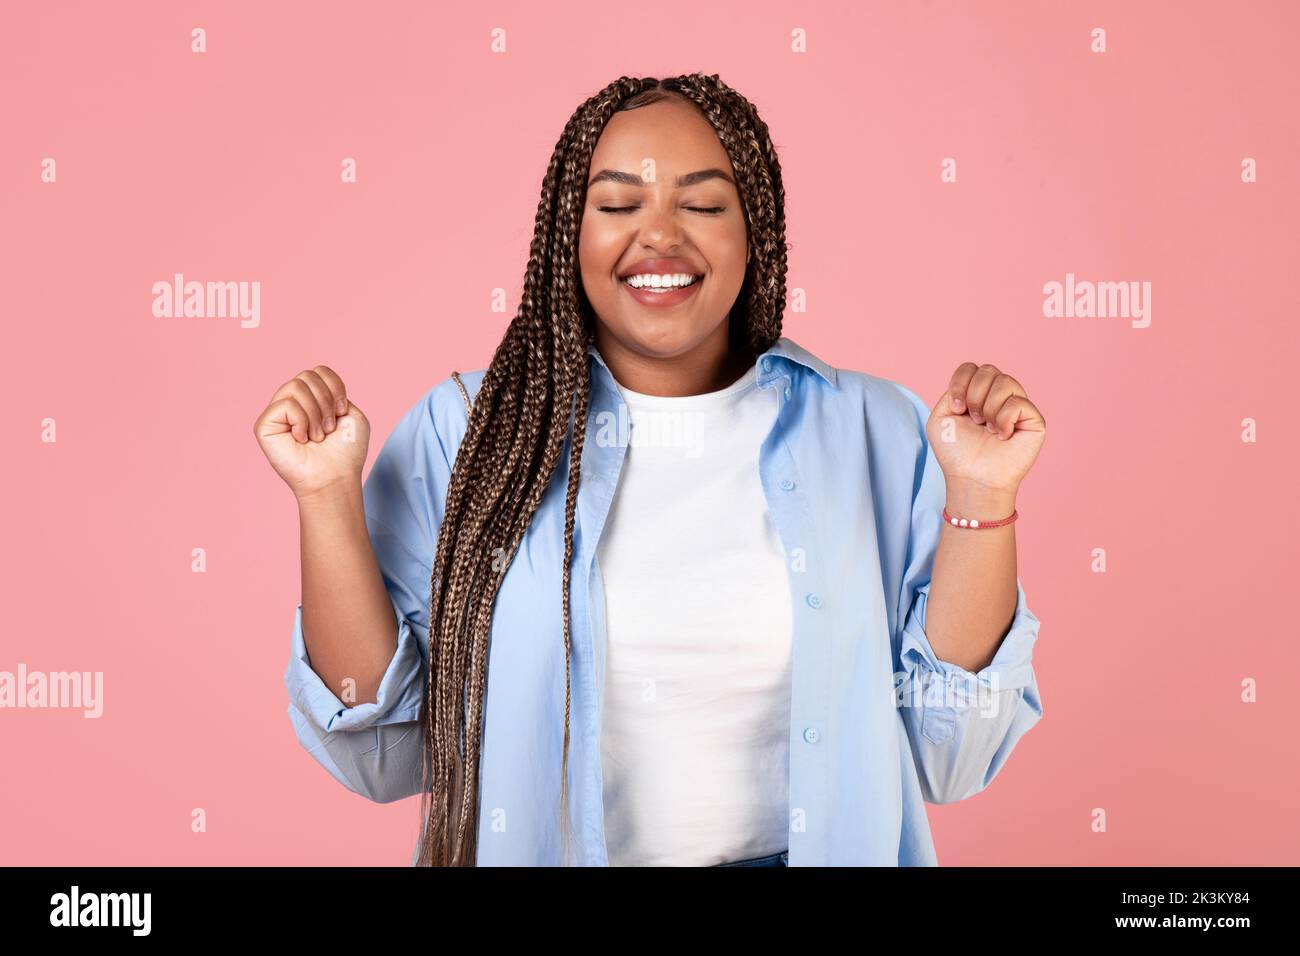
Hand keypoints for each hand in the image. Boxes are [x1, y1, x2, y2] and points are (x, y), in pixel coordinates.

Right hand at [252, 365, 369, 500]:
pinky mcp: (264, 425)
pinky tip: (301, 439)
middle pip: (308, 375)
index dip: (335, 388)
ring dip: (315, 413)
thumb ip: (334, 390)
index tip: (341, 412)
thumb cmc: (345, 452)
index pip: (319, 371)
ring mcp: (276, 413)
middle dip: (326, 401)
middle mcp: (291, 403)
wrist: (335, 478)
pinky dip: (302, 421)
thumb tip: (313, 379)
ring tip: (316, 436)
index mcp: (311, 400)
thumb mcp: (351, 414)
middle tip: (328, 428)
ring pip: (296, 386)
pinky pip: (286, 404)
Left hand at [925, 362, 1045, 499]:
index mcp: (976, 395)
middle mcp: (999, 397)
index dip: (961, 382)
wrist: (971, 478)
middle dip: (973, 395)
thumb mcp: (941, 417)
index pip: (971, 368)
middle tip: (973, 420)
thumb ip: (952, 391)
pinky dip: (1003, 419)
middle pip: (988, 370)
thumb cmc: (956, 453)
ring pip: (1005, 381)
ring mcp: (1018, 407)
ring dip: (988, 407)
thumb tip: (975, 379)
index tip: (956, 408)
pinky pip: (1018, 402)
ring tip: (987, 429)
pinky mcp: (1034, 420)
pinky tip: (1002, 435)